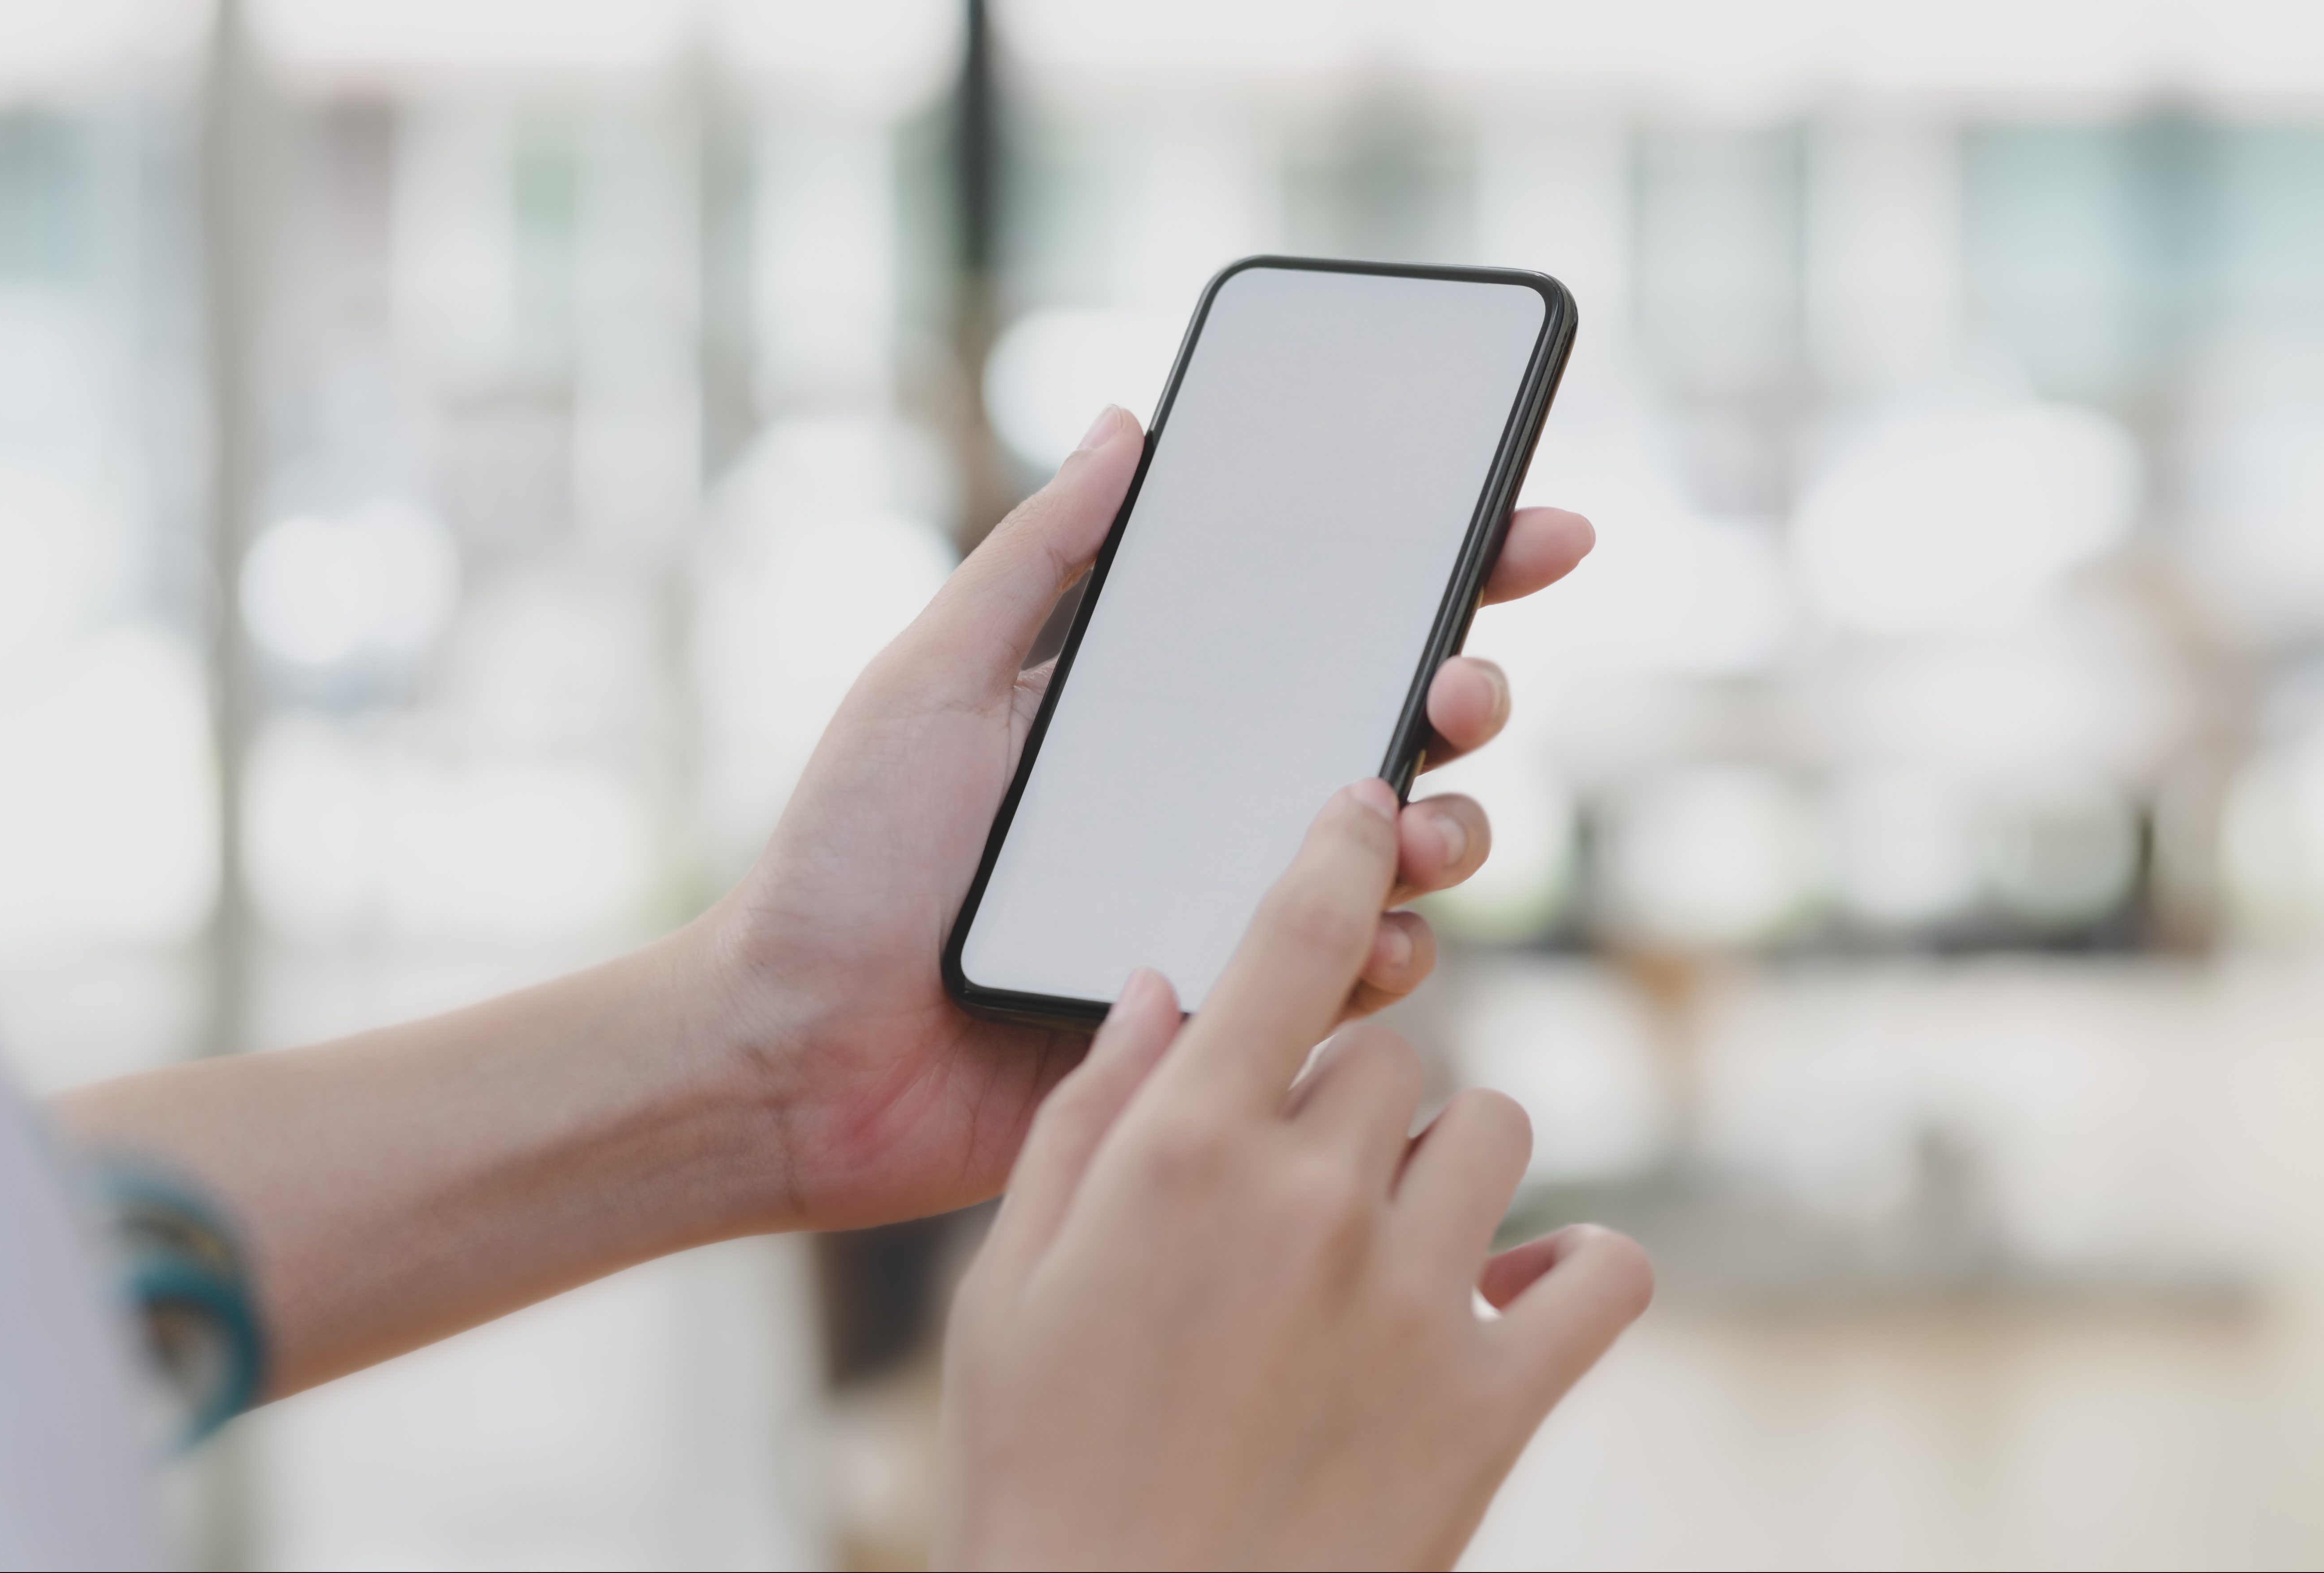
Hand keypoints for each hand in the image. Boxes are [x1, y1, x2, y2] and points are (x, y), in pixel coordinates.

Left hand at [691, 406, 1594, 1230]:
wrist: (799, 1055)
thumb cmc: (843, 862)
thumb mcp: (930, 681)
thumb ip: (1035, 559)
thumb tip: (1127, 423)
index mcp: (1151, 713)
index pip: (1317, 627)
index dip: (1440, 576)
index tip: (1529, 530)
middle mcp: (1207, 805)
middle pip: (1390, 737)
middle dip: (1467, 700)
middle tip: (1465, 690)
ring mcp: (1221, 911)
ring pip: (1394, 861)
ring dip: (1448, 832)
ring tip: (1420, 828)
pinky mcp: (1222, 1020)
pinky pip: (1344, 983)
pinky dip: (1382, 956)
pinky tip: (1373, 947)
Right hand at [935, 782, 1653, 1569]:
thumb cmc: (1035, 1479)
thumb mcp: (1005, 1290)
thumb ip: (1079, 1125)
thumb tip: (1154, 994)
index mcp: (1181, 1158)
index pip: (1287, 945)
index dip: (1335, 853)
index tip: (1365, 804)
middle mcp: (1311, 1202)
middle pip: (1390, 1050)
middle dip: (1348, 1089)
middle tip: (1297, 1177)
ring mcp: (1416, 1300)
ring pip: (1493, 1133)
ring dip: (1447, 1164)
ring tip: (1387, 1243)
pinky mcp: (1495, 1404)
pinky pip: (1604, 1272)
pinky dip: (1576, 1269)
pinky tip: (1513, 1293)